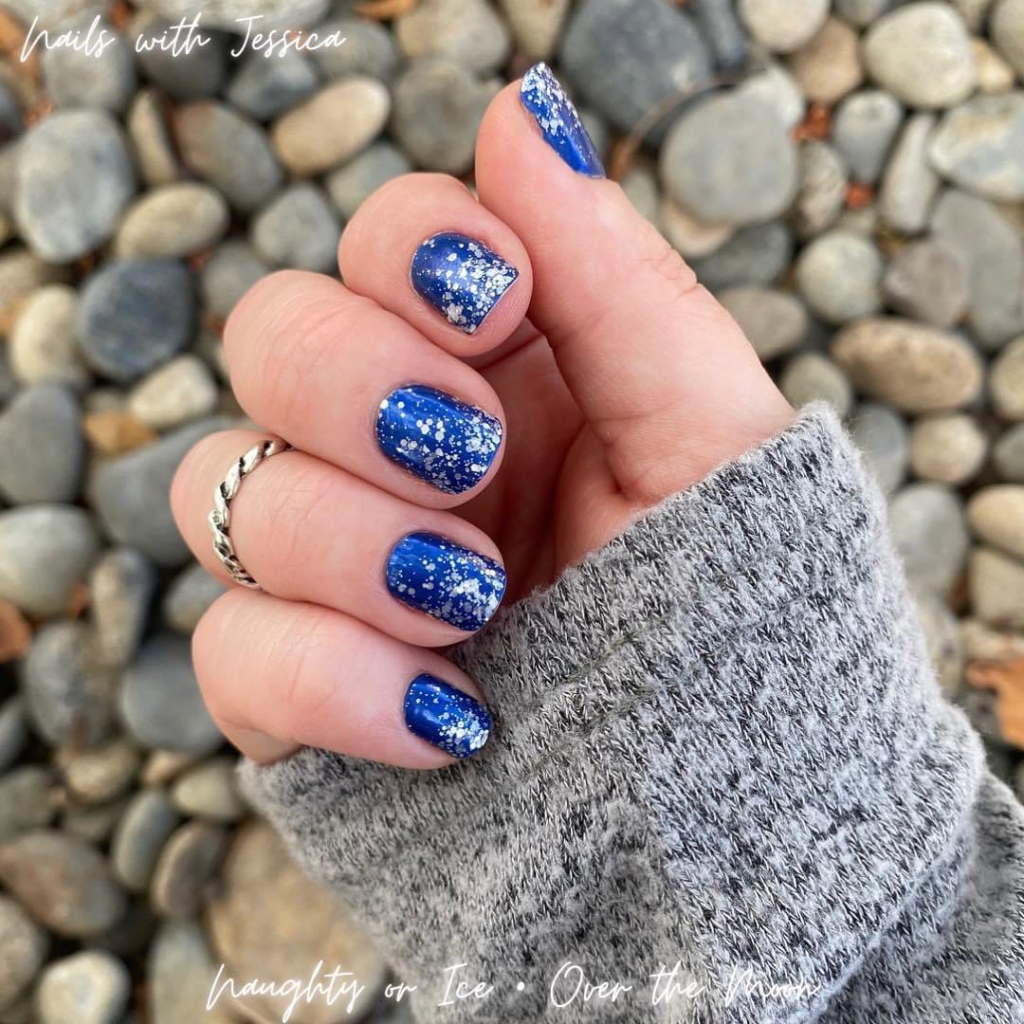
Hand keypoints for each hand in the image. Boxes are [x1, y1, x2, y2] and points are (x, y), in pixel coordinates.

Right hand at [171, 65, 792, 768]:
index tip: (496, 302)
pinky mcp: (302, 689)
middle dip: (358, 385)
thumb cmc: (741, 614)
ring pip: (224, 491)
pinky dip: (330, 678)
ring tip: (473, 601)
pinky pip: (231, 653)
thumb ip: (616, 279)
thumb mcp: (709, 436)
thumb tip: (519, 111)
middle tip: (466, 459)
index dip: (412, 251)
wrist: (732, 807)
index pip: (388, 242)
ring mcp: (339, 570)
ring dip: (347, 540)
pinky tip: (452, 716)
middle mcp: (401, 452)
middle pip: (272, 336)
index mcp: (501, 371)